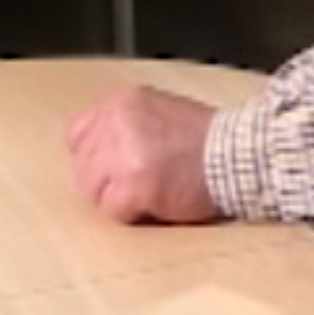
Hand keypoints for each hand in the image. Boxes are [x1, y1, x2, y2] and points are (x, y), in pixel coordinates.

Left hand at [66, 86, 218, 223]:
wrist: (237, 155)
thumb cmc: (204, 139)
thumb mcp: (158, 111)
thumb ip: (124, 125)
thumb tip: (97, 153)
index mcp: (121, 101)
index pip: (76, 134)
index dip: (94, 157)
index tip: (114, 167)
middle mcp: (116, 122)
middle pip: (83, 167)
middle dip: (107, 182)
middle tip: (139, 183)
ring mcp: (122, 153)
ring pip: (93, 191)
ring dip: (119, 198)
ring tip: (151, 191)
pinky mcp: (134, 185)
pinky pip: (113, 210)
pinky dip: (134, 213)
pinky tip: (158, 201)